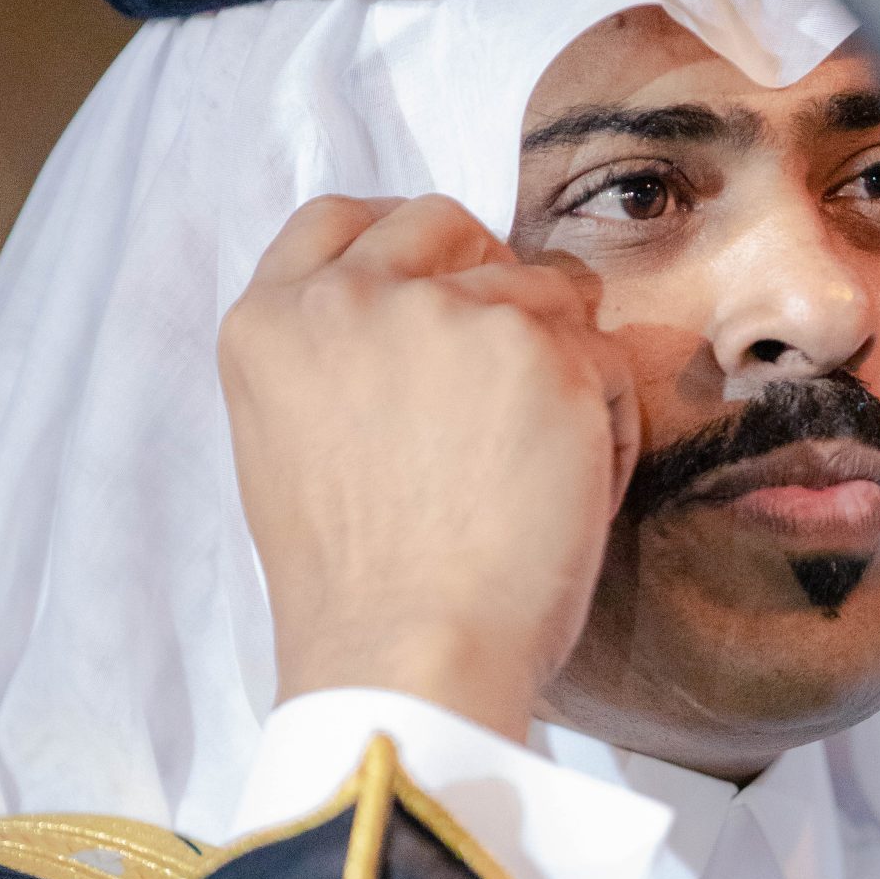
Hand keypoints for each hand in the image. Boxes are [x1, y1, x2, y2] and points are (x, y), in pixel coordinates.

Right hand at [219, 194, 639, 740]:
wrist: (408, 658)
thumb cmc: (357, 593)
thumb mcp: (291, 448)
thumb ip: (335, 362)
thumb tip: (422, 322)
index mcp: (270, 324)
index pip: (338, 220)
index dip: (403, 244)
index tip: (439, 282)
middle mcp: (350, 298)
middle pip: (445, 225)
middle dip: (489, 278)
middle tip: (510, 371)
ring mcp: (449, 315)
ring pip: (542, 292)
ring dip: (558, 363)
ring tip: (537, 469)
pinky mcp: (542, 351)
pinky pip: (606, 359)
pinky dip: (609, 422)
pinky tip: (572, 494)